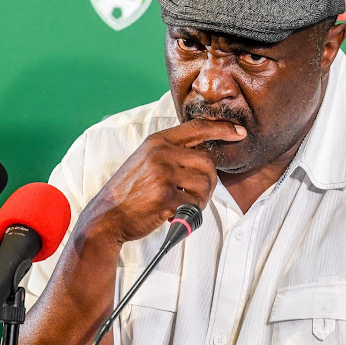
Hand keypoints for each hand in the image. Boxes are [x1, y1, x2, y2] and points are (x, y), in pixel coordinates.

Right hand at [78, 119, 246, 244]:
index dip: (222, 128)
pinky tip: (175, 214)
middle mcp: (161, 153)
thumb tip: (206, 156)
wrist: (106, 216)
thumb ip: (171, 153)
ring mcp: (163, 174)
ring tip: (184, 205)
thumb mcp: (146, 160)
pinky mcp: (165, 197)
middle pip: (208, 162)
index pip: (198, 127)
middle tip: (197, 195)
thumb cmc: (130, 191)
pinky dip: (190, 213)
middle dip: (209, 182)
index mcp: (158, 141)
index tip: (239, 132)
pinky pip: (194, 204)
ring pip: (205, 185)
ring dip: (201, 200)